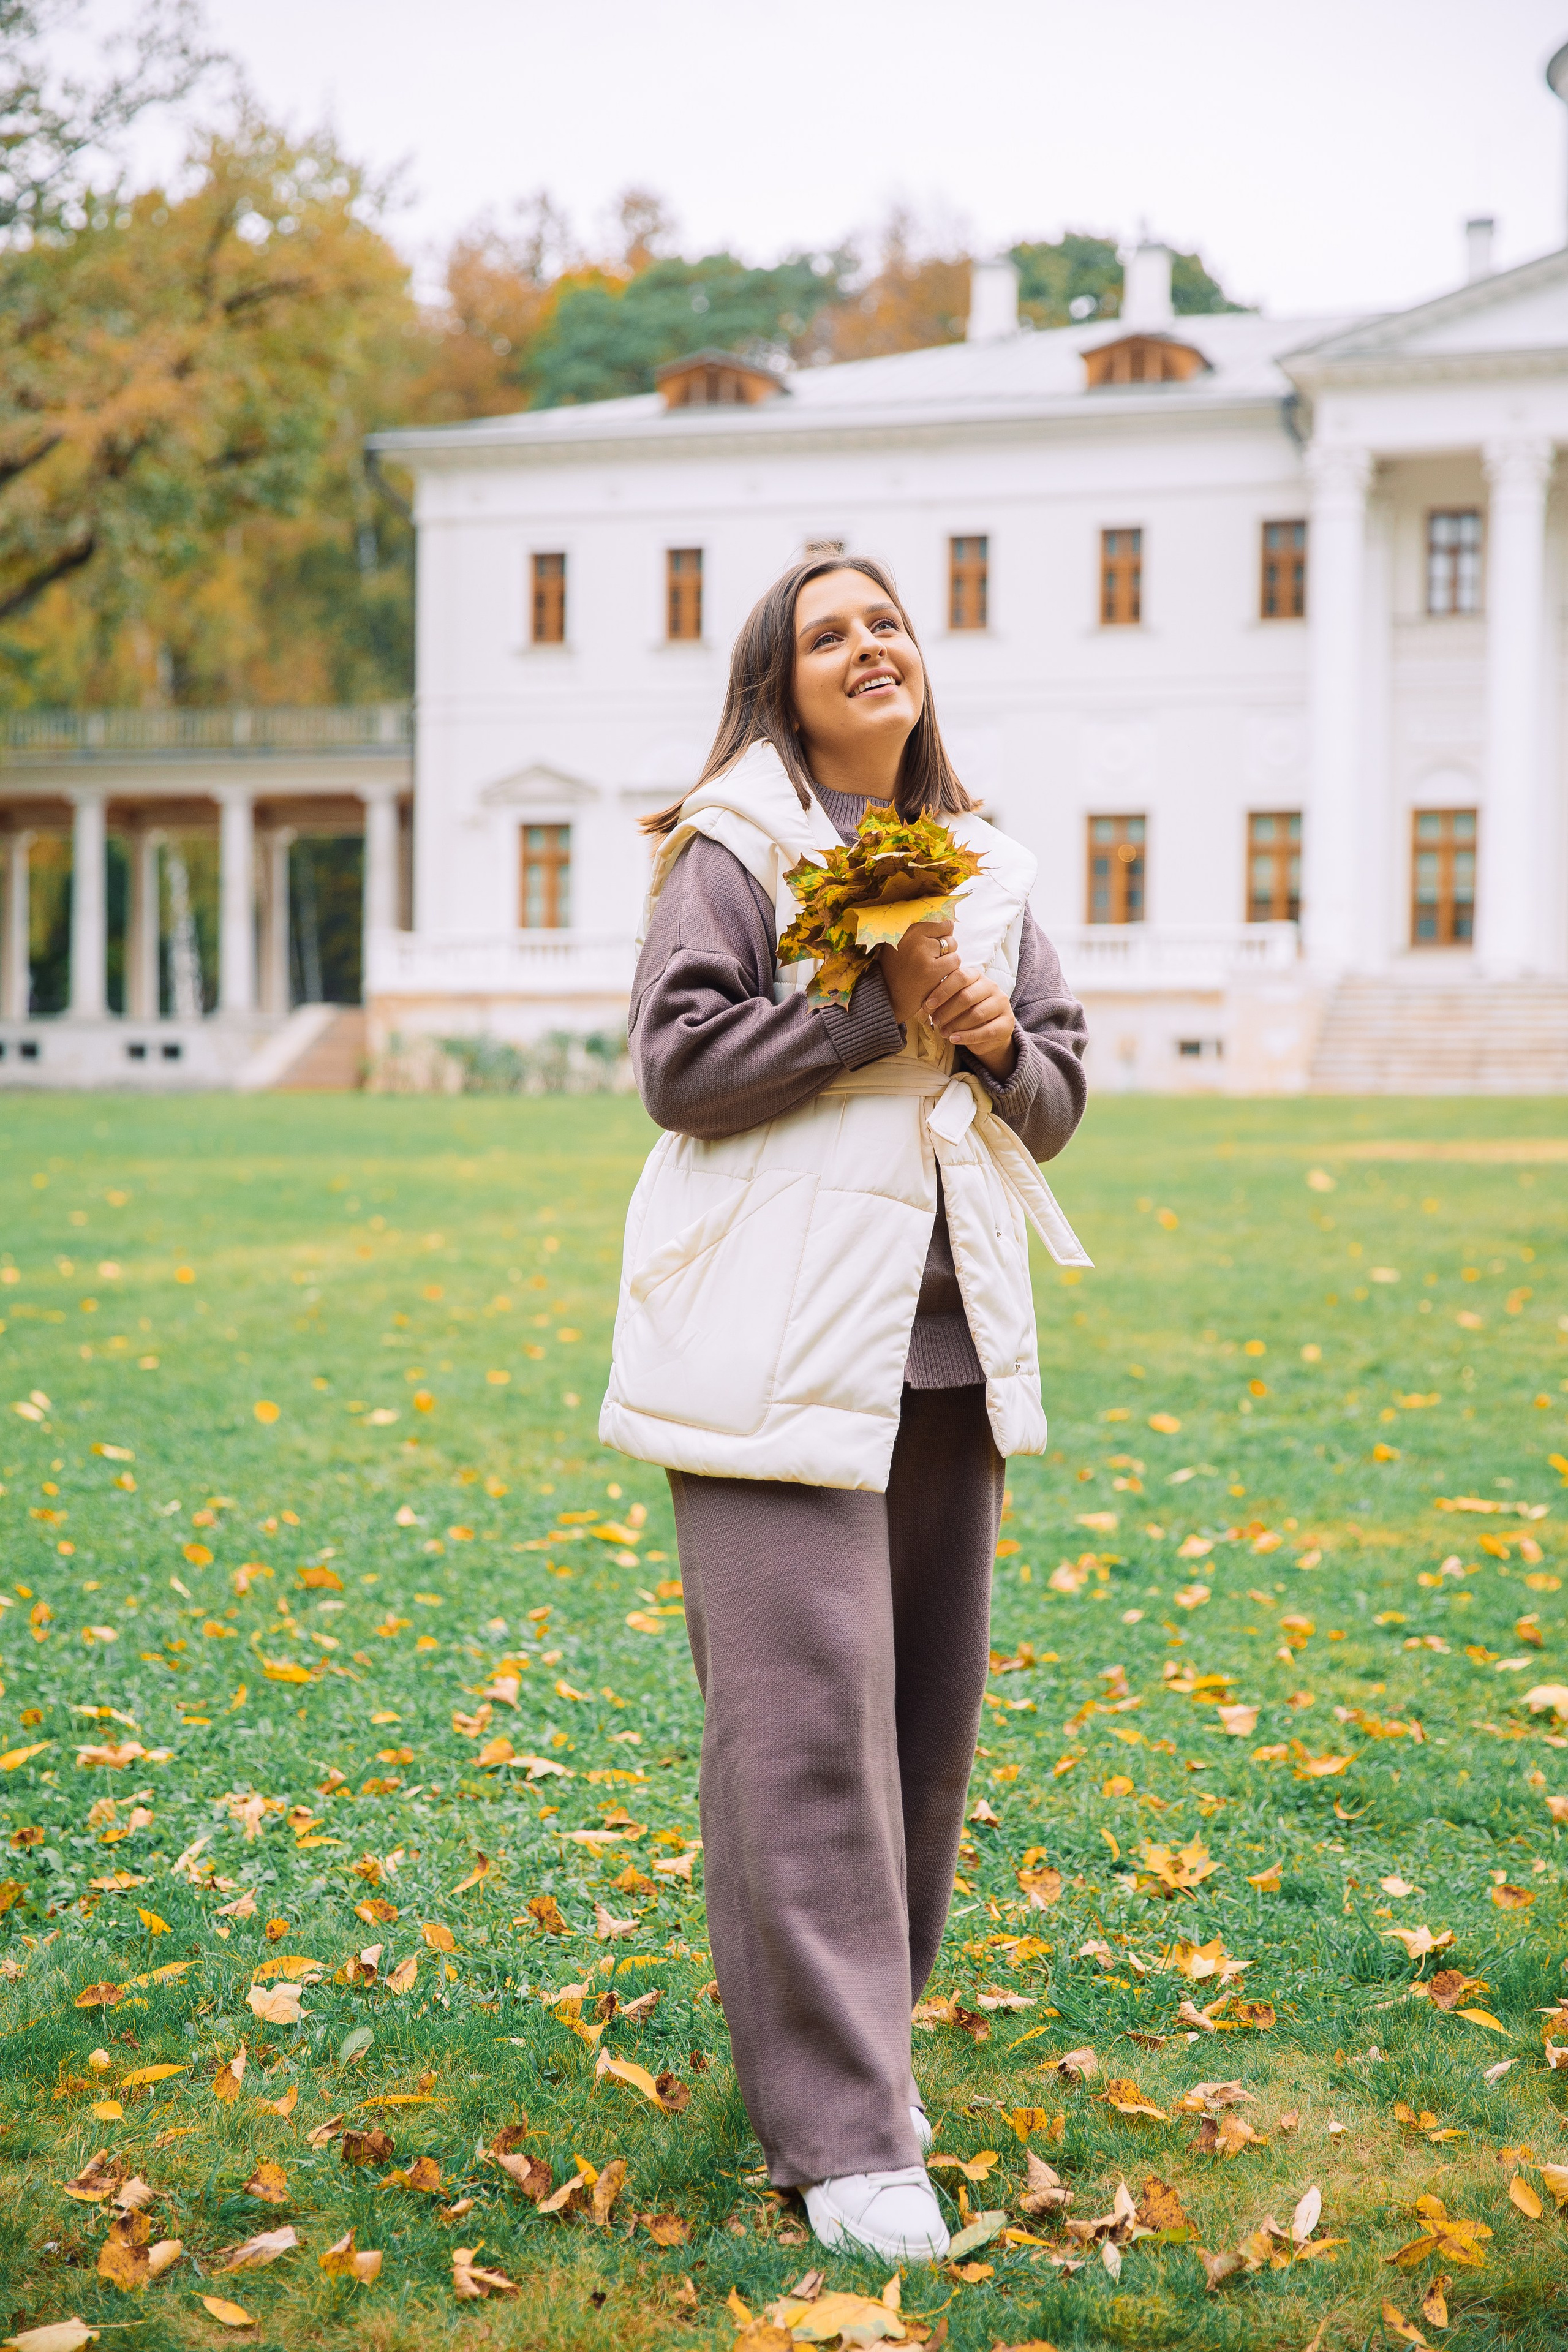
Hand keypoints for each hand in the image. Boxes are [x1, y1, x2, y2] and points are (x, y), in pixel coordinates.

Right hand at [877, 921, 959, 1027]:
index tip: (932, 948)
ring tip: (931, 971)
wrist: (886, 997)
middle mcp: (915, 939)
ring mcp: (923, 956)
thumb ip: (922, 933)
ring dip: (947, 963)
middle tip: (929, 962)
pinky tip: (934, 980)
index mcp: (908, 930)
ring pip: (954, 952)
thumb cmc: (895, 970)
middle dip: (945, 950)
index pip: (943, 925)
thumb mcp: (900, 944)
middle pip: (949, 938)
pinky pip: (953, 967)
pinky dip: (948, 974)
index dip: (942, 937)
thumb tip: (950, 924)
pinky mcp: (931, 973)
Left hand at [921, 961, 1017, 1076]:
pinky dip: (968, 1036)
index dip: (942, 991)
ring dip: (956, 1025)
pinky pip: (987, 1031)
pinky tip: (954, 1039)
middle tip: (935, 1021)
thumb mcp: (954, 1002)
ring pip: (977, 1014)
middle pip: (967, 996)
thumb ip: (943, 999)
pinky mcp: (1007, 1023)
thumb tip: (925, 1006)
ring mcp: (1001, 1004)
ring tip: (943, 1032)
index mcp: (976, 976)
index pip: (960, 976)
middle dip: (947, 1010)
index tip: (928, 1005)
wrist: (989, 1032)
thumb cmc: (965, 1013)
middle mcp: (991, 986)